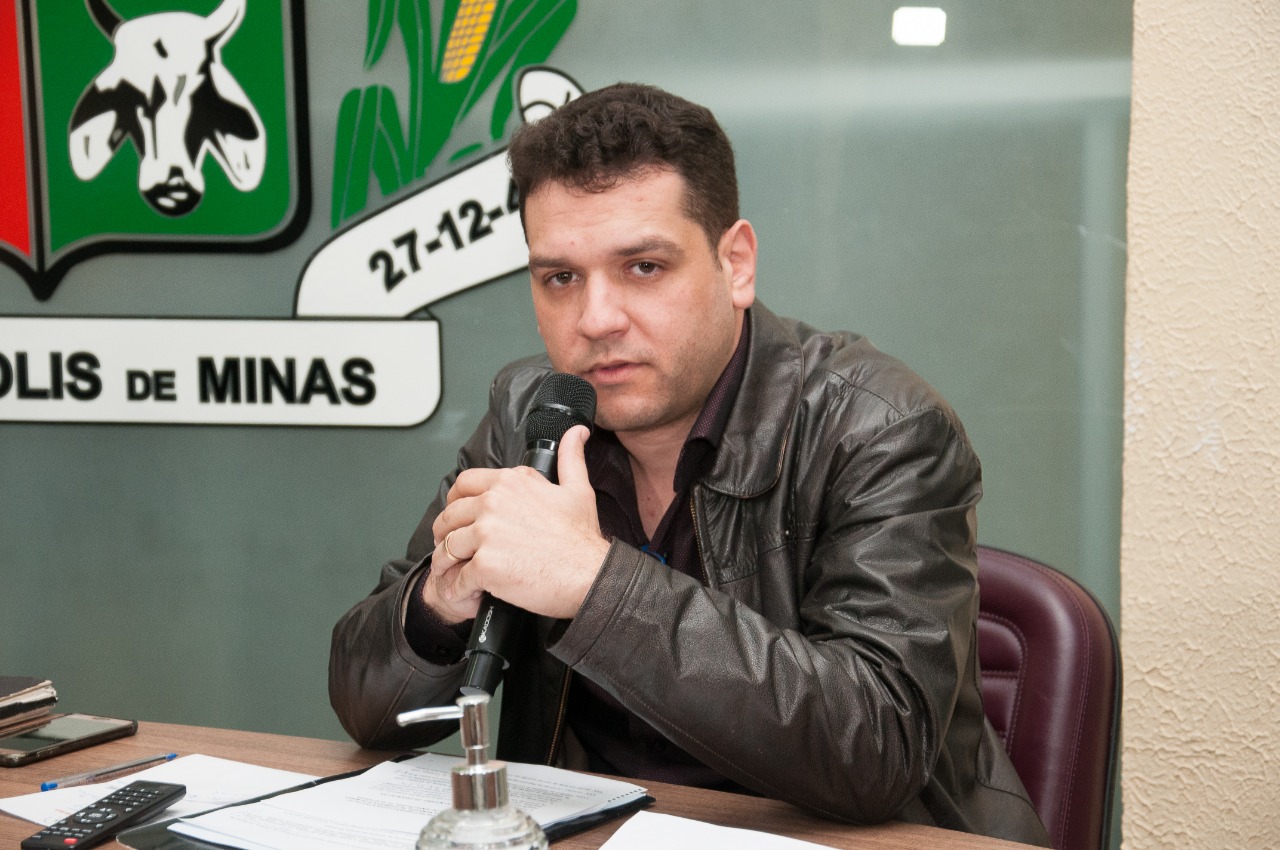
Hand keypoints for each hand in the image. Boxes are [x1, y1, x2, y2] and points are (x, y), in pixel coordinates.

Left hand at [425, 425, 609, 619]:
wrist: (589, 575)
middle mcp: (493, 503)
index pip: (464, 484)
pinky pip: (458, 577)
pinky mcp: (485, 565)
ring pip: (448, 546)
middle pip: (450, 515)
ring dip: (445, 562)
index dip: (455, 500)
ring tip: (451, 573)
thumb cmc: (582, 538)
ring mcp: (487, 534)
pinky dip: (457, 588)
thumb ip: (571, 458)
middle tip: (448, 546)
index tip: (456, 515)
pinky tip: (463, 592)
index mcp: (511, 482)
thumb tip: (577, 433)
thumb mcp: (578, 489)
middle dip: (444, 532)